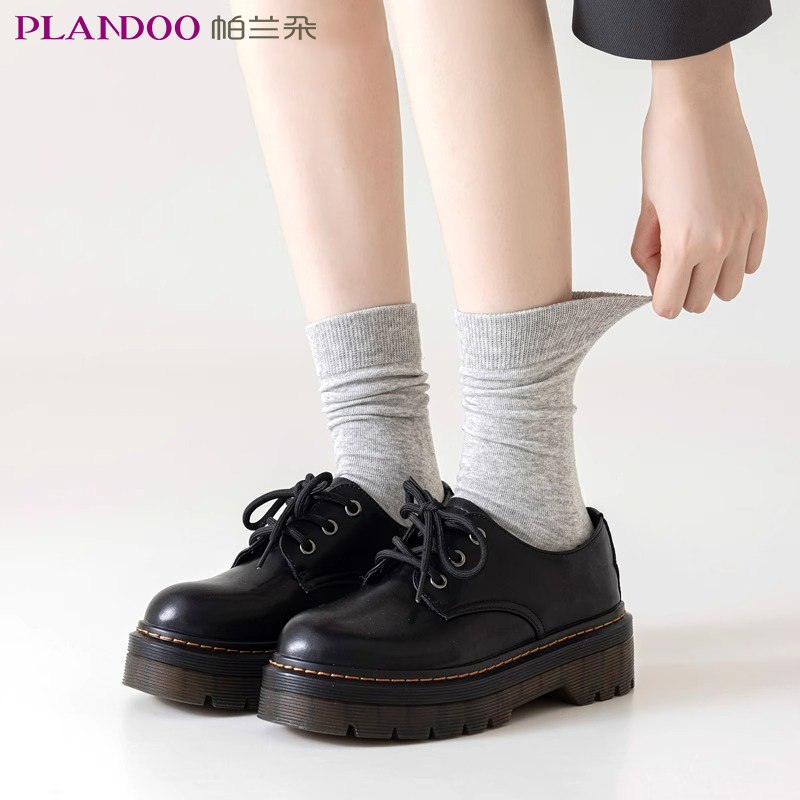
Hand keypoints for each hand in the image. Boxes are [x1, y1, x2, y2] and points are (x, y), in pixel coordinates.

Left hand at [631, 45, 766, 318]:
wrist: (698, 104)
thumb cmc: (664, 149)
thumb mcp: (645, 208)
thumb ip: (648, 251)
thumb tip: (657, 276)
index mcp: (683, 243)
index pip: (669, 305)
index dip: (656, 298)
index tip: (653, 278)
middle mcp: (719, 243)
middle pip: (699, 303)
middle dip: (680, 289)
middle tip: (668, 258)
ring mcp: (744, 229)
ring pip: (730, 289)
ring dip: (709, 280)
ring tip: (694, 250)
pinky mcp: (760, 214)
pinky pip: (752, 262)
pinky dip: (734, 261)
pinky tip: (717, 238)